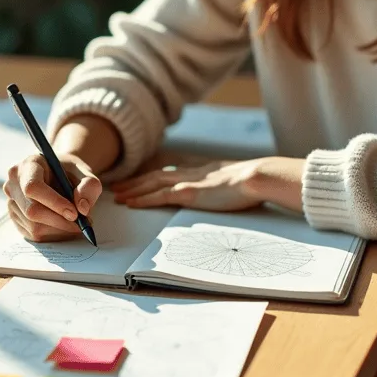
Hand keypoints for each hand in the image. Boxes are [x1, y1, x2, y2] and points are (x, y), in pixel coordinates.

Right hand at [4, 153, 102, 241]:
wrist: (60, 175)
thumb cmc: (70, 173)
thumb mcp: (85, 174)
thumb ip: (89, 187)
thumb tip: (82, 209)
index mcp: (29, 165)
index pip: (33, 187)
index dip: (54, 203)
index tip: (74, 213)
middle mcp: (14, 182)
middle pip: (31, 210)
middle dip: (59, 221)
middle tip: (81, 224)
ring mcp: (11, 201)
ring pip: (33, 225)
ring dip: (59, 229)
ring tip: (76, 223)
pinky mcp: (15, 217)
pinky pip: (33, 234)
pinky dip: (53, 234)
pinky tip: (63, 224)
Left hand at [110, 159, 265, 211]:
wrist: (258, 177)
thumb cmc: (255, 184)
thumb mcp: (239, 185)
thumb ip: (229, 189)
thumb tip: (233, 195)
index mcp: (203, 173)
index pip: (173, 174)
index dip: (155, 178)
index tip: (142, 182)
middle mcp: (192, 174)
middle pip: (156, 176)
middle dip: (137, 182)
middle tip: (120, 187)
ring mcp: (189, 182)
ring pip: (152, 184)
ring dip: (134, 189)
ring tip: (118, 195)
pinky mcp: (189, 193)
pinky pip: (159, 196)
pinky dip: (142, 199)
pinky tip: (130, 203)